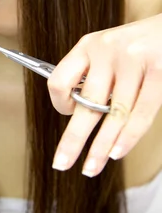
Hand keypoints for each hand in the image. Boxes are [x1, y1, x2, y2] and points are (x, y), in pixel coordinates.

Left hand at [47, 13, 161, 176]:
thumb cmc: (140, 43)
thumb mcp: (109, 49)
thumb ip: (94, 75)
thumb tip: (77, 114)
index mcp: (88, 45)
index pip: (60, 78)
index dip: (60, 102)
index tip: (68, 114)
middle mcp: (106, 50)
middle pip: (86, 104)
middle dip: (72, 139)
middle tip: (61, 164)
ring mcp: (133, 59)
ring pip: (114, 114)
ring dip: (101, 147)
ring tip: (90, 168)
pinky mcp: (158, 69)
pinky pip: (141, 111)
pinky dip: (128, 136)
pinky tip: (116, 153)